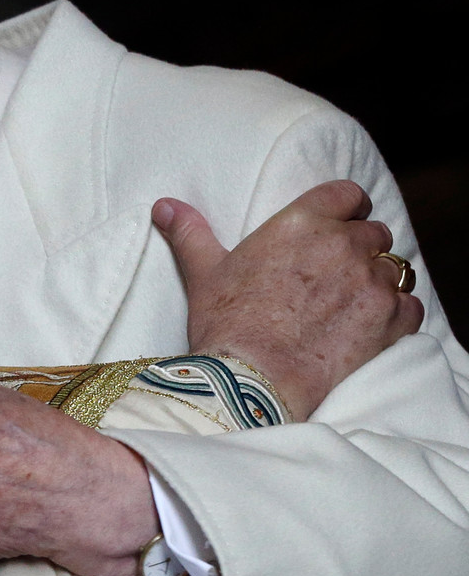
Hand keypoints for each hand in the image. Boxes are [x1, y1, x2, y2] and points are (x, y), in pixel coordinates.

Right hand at [152, 179, 423, 420]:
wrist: (251, 381)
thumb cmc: (226, 326)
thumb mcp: (203, 275)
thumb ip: (190, 234)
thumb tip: (165, 206)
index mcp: (300, 224)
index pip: (346, 194)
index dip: (346, 208)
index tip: (340, 223)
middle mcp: (342, 245)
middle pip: (373, 233)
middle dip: (360, 249)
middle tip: (336, 275)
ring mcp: (370, 283)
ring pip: (394, 269)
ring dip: (378, 282)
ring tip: (352, 305)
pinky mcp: (390, 321)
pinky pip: (410, 306)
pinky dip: (396, 315)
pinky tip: (371, 327)